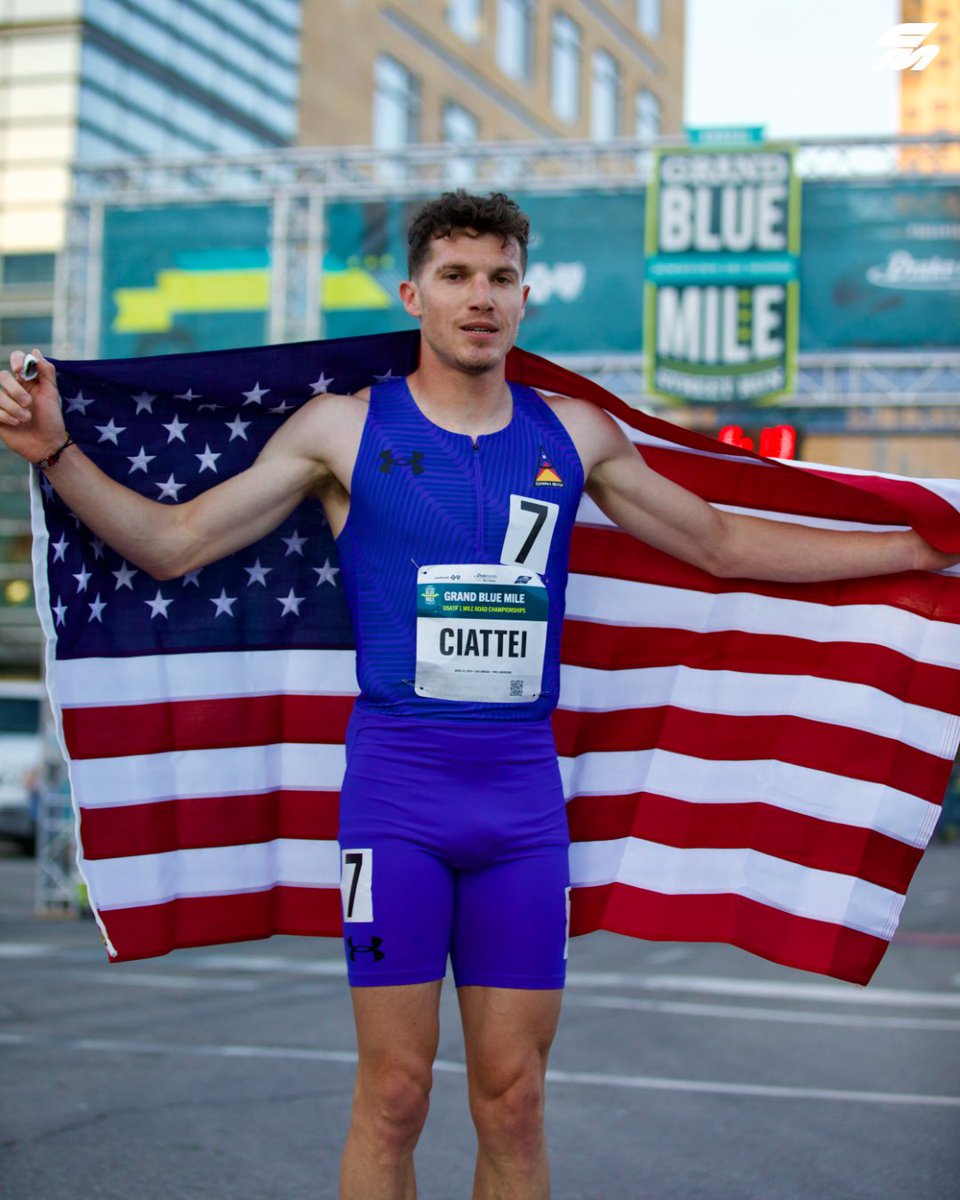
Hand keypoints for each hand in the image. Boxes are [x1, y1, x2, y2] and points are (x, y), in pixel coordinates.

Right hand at [0, 349, 66, 463]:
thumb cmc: (52, 419)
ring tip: (26, 418)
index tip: (21, 371)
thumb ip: (46, 372)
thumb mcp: (52, 394)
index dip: (16, 360)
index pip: (16, 359)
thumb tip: (35, 352)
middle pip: (2, 376)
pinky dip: (5, 416)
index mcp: (27, 381)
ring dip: (13, 407)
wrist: (48, 444)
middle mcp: (12, 389)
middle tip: (29, 404)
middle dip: (16, 391)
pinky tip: (15, 423)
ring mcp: (3, 403)